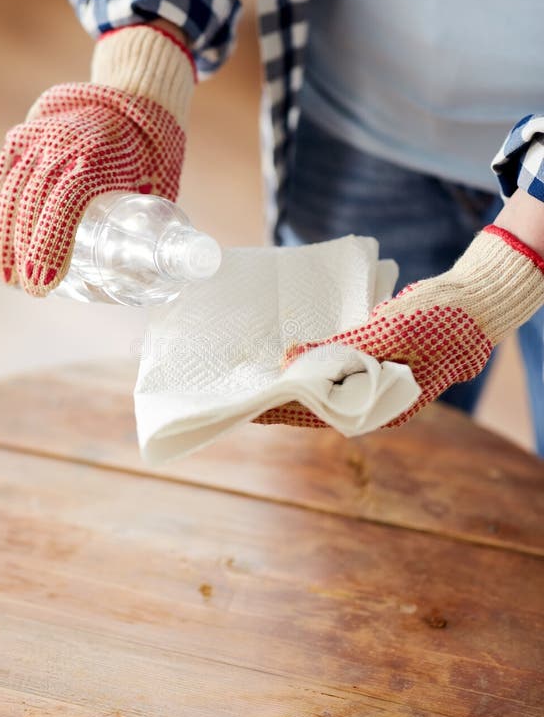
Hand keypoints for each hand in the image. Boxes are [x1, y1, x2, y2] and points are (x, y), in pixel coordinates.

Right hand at [0, 25, 195, 295]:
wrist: (135, 96)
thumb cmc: (155, 153)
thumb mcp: (162, 188)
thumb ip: (150, 230)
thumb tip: (142, 278)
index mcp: (99, 157)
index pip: (64, 205)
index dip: (50, 246)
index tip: (44, 283)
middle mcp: (62, 144)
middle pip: (30, 204)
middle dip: (23, 253)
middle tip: (30, 290)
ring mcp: (38, 138)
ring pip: (9, 194)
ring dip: (3, 239)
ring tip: (7, 276)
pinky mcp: (22, 137)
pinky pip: (1, 179)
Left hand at [257, 225, 543, 427]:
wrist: (471, 302)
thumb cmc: (435, 322)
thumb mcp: (384, 335)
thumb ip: (337, 349)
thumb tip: (290, 360)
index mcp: (382, 406)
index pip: (320, 414)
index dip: (284, 411)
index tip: (251, 407)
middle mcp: (375, 397)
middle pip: (318, 402)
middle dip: (284, 395)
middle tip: (246, 388)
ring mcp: (375, 378)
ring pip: (325, 383)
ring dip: (295, 377)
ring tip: (260, 371)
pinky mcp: (374, 356)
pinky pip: (336, 363)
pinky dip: (313, 358)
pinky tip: (291, 351)